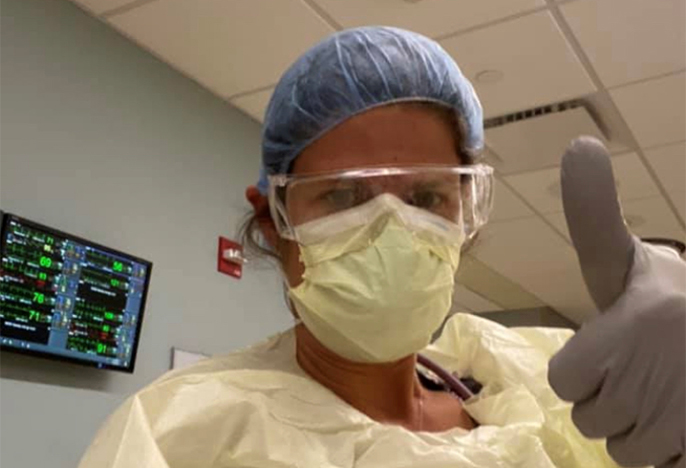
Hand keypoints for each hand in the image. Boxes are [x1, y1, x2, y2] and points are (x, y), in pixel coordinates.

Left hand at [548, 137, 685, 467]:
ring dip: (642, 429)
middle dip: (612, 399)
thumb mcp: (628, 261)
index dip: (585, 368)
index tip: (616, 347)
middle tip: (648, 369)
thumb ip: (594, 217)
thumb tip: (579, 144)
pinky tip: (685, 418)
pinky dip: (671, 452)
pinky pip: (662, 466)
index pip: (563, 380)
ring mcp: (680, 421)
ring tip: (670, 393)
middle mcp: (656, 377)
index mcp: (631, 326)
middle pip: (591, 420)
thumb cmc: (675, 300)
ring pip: (625, 450)